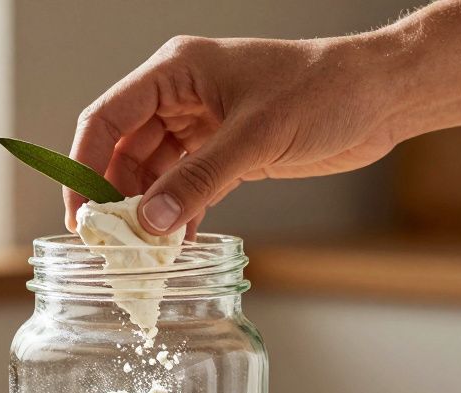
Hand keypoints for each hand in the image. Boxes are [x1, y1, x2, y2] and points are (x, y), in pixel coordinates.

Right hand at [64, 35, 398, 235]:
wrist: (380, 96)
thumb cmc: (323, 91)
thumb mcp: (255, 137)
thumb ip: (198, 181)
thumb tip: (148, 224)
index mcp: (175, 71)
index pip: (107, 119)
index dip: (83, 167)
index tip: (80, 217)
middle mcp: (180, 96)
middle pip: (122, 150)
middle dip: (114, 197)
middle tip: (110, 244)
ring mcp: (203, 124)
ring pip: (152, 172)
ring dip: (147, 211)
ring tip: (143, 251)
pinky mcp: (226, 150)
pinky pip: (184, 185)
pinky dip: (177, 213)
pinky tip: (176, 243)